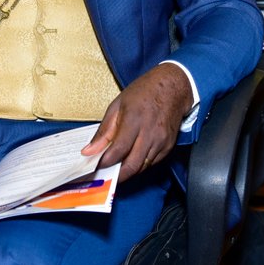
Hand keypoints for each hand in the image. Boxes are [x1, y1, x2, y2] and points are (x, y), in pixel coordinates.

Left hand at [82, 63, 192, 181]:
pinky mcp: (168, 146)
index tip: (95, 166)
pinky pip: (152, 163)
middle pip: (131, 165)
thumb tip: (90, 150)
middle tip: (105, 177)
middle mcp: (149, 133)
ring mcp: (161, 141)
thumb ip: (104, 131)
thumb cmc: (144, 92)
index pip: (118, 150)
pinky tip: (132, 158)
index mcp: (134, 120)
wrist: (172, 87)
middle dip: (116, 176)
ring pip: (142, 167)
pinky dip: (140, 164)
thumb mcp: (118, 105)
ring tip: (116, 169)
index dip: (105, 162)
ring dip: (128, 171)